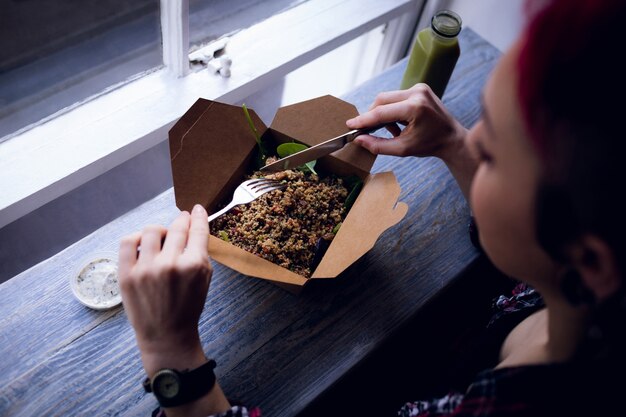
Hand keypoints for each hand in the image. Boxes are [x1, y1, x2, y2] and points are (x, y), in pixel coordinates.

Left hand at [119, 204, 211, 375]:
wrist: (166, 334)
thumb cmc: (188, 306)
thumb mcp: (204, 279)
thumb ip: (201, 252)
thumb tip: (194, 225)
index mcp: (194, 266)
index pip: (197, 231)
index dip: (197, 216)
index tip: (195, 209)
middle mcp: (170, 265)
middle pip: (176, 227)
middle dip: (181, 221)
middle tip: (182, 220)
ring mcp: (146, 269)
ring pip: (151, 230)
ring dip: (159, 230)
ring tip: (162, 238)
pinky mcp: (126, 275)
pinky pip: (128, 242)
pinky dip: (135, 238)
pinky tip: (142, 244)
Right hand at [346, 83, 466, 161]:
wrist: (452, 138)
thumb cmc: (430, 145)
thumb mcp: (403, 149)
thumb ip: (378, 145)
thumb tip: (359, 139)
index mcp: (415, 108)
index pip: (381, 112)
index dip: (363, 119)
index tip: (350, 125)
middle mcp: (417, 93)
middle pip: (381, 100)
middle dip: (372, 115)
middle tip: (367, 130)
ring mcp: (419, 88)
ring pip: (388, 98)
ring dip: (384, 114)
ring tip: (393, 131)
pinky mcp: (420, 88)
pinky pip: (397, 97)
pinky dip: (393, 110)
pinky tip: (400, 124)